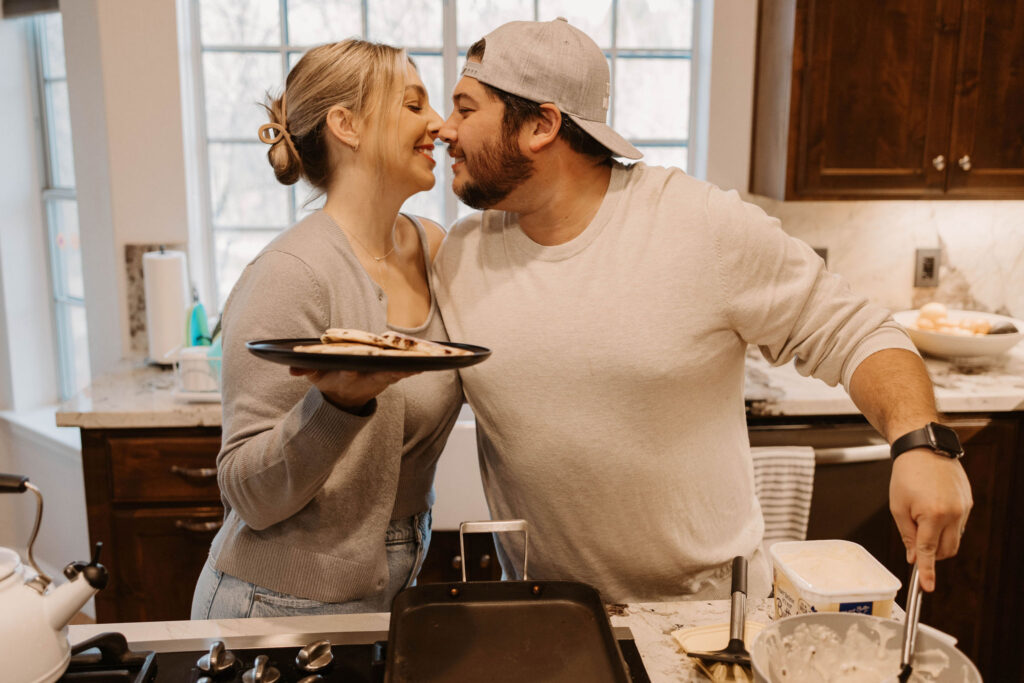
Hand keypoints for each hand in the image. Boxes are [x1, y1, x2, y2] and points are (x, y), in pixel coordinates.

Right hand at [289, 367, 418, 410]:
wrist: (344, 397)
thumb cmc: (330, 379)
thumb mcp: (316, 377)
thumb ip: (305, 370)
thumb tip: (290, 368)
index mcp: (348, 378)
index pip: (349, 374)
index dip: (351, 371)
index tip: (353, 368)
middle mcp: (366, 380)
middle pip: (380, 374)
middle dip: (391, 370)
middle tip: (405, 365)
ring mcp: (380, 379)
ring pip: (397, 373)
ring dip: (409, 369)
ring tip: (425, 361)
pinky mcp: (391, 376)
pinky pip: (405, 371)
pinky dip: (415, 368)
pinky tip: (430, 362)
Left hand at [889, 449, 971, 590]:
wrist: (924, 448)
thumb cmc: (906, 474)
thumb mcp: (898, 507)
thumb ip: (908, 535)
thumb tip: (914, 557)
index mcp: (933, 515)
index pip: (930, 552)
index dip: (927, 571)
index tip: (927, 587)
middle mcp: (954, 514)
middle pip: (947, 550)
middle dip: (932, 554)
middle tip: (915, 541)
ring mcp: (964, 508)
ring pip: (955, 539)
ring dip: (939, 539)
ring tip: (922, 517)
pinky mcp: (969, 502)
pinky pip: (959, 524)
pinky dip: (946, 525)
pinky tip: (933, 509)